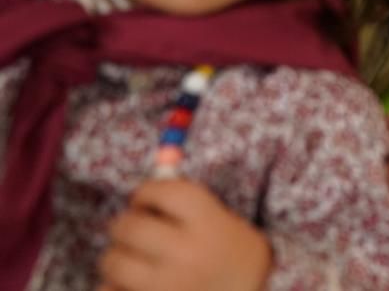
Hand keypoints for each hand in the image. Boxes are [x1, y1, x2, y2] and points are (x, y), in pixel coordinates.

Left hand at [97, 179, 271, 290]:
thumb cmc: (232, 258)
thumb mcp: (224, 222)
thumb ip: (190, 197)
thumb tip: (161, 159)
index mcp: (209, 223)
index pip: (161, 191)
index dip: (147, 192)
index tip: (146, 200)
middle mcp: (186, 253)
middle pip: (129, 225)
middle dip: (127, 225)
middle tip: (136, 231)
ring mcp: (166, 285)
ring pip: (113, 260)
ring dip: (118, 257)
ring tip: (135, 262)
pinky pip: (107, 290)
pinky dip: (115, 287)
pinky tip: (135, 286)